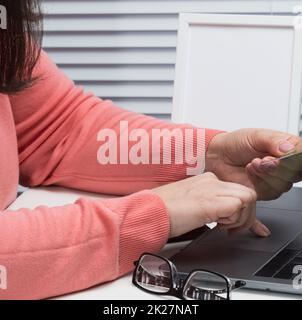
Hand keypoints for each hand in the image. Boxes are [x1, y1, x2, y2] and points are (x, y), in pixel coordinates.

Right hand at [153, 173, 269, 237]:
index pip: (238, 190)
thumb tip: (223, 216)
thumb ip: (211, 207)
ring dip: (241, 217)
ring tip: (223, 226)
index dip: (240, 209)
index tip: (231, 223)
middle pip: (248, 192)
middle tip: (232, 228)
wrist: (149, 211)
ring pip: (248, 197)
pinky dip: (233, 220)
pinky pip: (237, 206)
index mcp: (207, 180)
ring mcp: (211, 189)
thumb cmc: (164, 210)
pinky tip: (218, 225)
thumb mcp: (193, 205)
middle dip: (246, 214)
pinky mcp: (210, 202)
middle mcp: (211, 181)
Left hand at [206, 129, 301, 199]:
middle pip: (296, 172)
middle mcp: (284, 165)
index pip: (301, 155)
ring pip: (284, 184)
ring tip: (253, 163)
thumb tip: (289, 148)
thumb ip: (274, 141)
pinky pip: (270, 191)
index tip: (285, 155)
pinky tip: (250, 171)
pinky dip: (258, 181)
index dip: (296, 158)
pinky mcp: (264, 191)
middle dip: (278, 166)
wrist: (217, 156)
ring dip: (266, 173)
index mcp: (287, 148)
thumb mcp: (256, 135)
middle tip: (264, 158)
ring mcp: (275, 180)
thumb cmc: (236, 143)